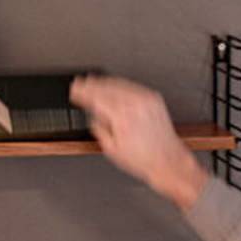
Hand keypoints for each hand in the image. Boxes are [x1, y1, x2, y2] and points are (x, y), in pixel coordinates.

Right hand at [70, 75, 207, 210]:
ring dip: (104, 82)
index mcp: (121, 116)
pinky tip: (113, 85)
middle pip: (107, 88)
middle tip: (79, 83)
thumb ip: (99, 129)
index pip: (97, 98)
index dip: (83, 93)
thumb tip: (93, 117)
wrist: (166, 158)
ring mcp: (146, 99)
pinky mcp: (154, 98)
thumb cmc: (141, 158)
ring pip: (120, 84)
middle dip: (91, 85)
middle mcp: (134, 104)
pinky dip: (119, 84)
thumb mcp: (111, 149)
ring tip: (91, 81)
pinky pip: (133, 86)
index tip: (74, 90)